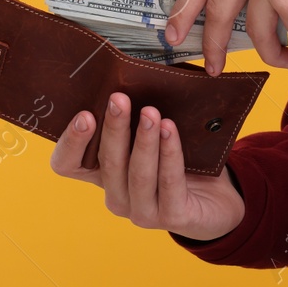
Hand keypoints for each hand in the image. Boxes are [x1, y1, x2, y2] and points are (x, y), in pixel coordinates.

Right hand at [49, 92, 245, 241]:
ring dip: (144, 141)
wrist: (220, 195)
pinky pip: (169, 182)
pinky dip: (170, 154)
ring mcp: (142, 211)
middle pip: (107, 164)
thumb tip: (130, 68)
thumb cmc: (181, 156)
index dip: (71, 142)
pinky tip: (171, 130)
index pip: (67, 164)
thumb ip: (137, 108)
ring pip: (137, 174)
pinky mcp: (172, 218)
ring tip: (151, 113)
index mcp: (102, 174)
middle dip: (114, 128)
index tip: (85, 114)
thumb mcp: (153, 131)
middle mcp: (117, 195)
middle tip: (119, 99)